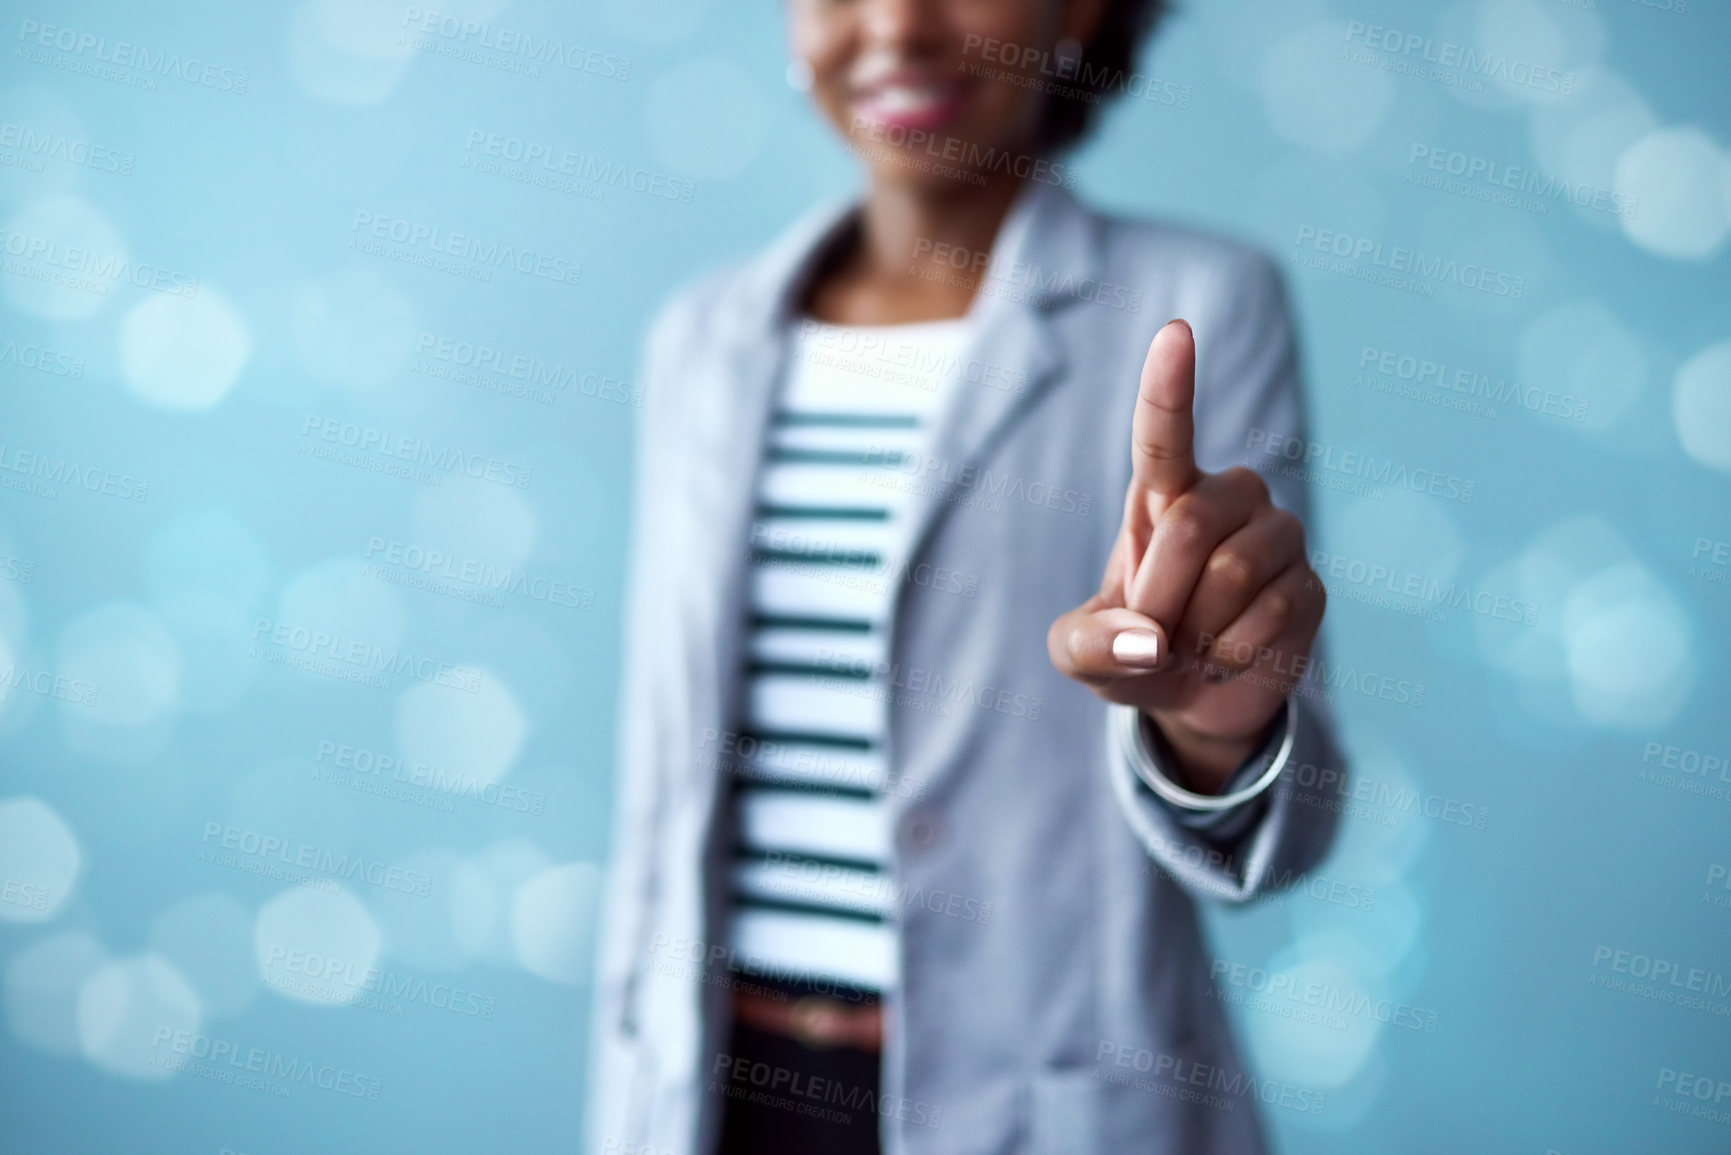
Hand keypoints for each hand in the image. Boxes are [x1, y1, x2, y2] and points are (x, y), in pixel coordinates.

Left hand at [1047, 319, 1325, 793]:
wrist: (1192, 699)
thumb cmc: (1129, 652)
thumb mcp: (1081, 655)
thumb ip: (1089, 647)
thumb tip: (1147, 642)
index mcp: (1164, 493)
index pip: (1165, 434)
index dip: (1170, 385)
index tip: (1176, 331)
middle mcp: (1228, 497)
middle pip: (1191, 528)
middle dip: (1158, 597)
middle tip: (1152, 637)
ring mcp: (1277, 536)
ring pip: (1233, 574)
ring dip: (1196, 631)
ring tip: (1190, 645)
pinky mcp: (1312, 585)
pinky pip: (1270, 616)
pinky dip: (1230, 655)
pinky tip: (1224, 657)